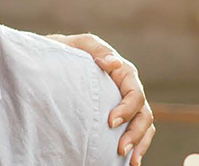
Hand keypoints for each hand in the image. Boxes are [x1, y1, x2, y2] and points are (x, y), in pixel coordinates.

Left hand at [49, 33, 155, 165]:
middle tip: (120, 149)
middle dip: (134, 133)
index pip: (134, 93)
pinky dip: (137, 146)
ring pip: (144, 125)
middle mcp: (128, 88)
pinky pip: (136, 131)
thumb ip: (95, 49)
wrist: (53, 58)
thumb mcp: (78, 44)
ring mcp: (126, 102)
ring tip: (128, 160)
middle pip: (143, 113)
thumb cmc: (66, 49)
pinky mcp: (120, 114)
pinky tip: (130, 161)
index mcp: (122, 71)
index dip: (127, 109)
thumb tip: (112, 62)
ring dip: (139, 143)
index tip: (110, 122)